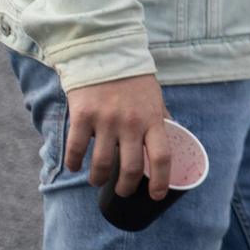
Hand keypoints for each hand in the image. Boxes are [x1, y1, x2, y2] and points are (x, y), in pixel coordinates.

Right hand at [63, 73, 174, 196]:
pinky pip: (76, 148)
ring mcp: (106, 120)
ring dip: (98, 179)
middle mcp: (131, 123)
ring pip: (103, 164)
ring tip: (97, 181)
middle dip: (127, 187)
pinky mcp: (83, 116)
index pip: (163, 157)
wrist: (105, 54)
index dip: (162, 181)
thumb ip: (160, 119)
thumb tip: (175, 136)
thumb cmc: (133, 80)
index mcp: (153, 120)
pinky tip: (75, 167)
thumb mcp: (154, 98)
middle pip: (132, 168)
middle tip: (122, 192)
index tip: (157, 196)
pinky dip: (74, 163)